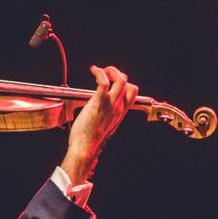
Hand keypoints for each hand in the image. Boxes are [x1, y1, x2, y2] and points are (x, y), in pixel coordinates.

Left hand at [60, 65, 138, 181]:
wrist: (85, 148)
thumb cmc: (90, 139)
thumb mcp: (104, 126)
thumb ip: (106, 116)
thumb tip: (100, 111)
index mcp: (120, 113)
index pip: (132, 93)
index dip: (125, 83)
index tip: (113, 81)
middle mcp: (118, 108)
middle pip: (129, 85)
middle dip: (119, 74)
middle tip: (106, 74)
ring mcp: (110, 105)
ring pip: (121, 80)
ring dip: (111, 71)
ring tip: (100, 70)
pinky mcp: (98, 103)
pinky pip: (104, 83)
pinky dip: (100, 73)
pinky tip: (93, 70)